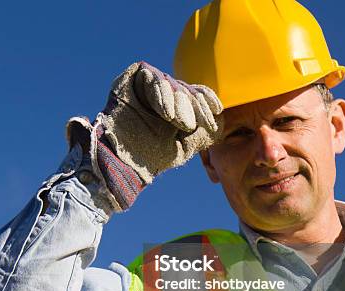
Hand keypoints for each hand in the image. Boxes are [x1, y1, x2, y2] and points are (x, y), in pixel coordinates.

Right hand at [98, 61, 223, 183]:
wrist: (122, 163)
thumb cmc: (151, 159)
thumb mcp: (185, 146)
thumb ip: (204, 132)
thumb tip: (222, 119)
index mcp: (172, 108)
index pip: (193, 93)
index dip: (206, 98)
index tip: (217, 109)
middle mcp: (158, 95)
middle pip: (183, 87)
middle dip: (192, 104)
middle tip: (192, 124)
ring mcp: (142, 87)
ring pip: (168, 81)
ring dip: (176, 100)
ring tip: (178, 121)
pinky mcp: (127, 81)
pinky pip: (148, 74)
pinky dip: (159, 91)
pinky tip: (166, 112)